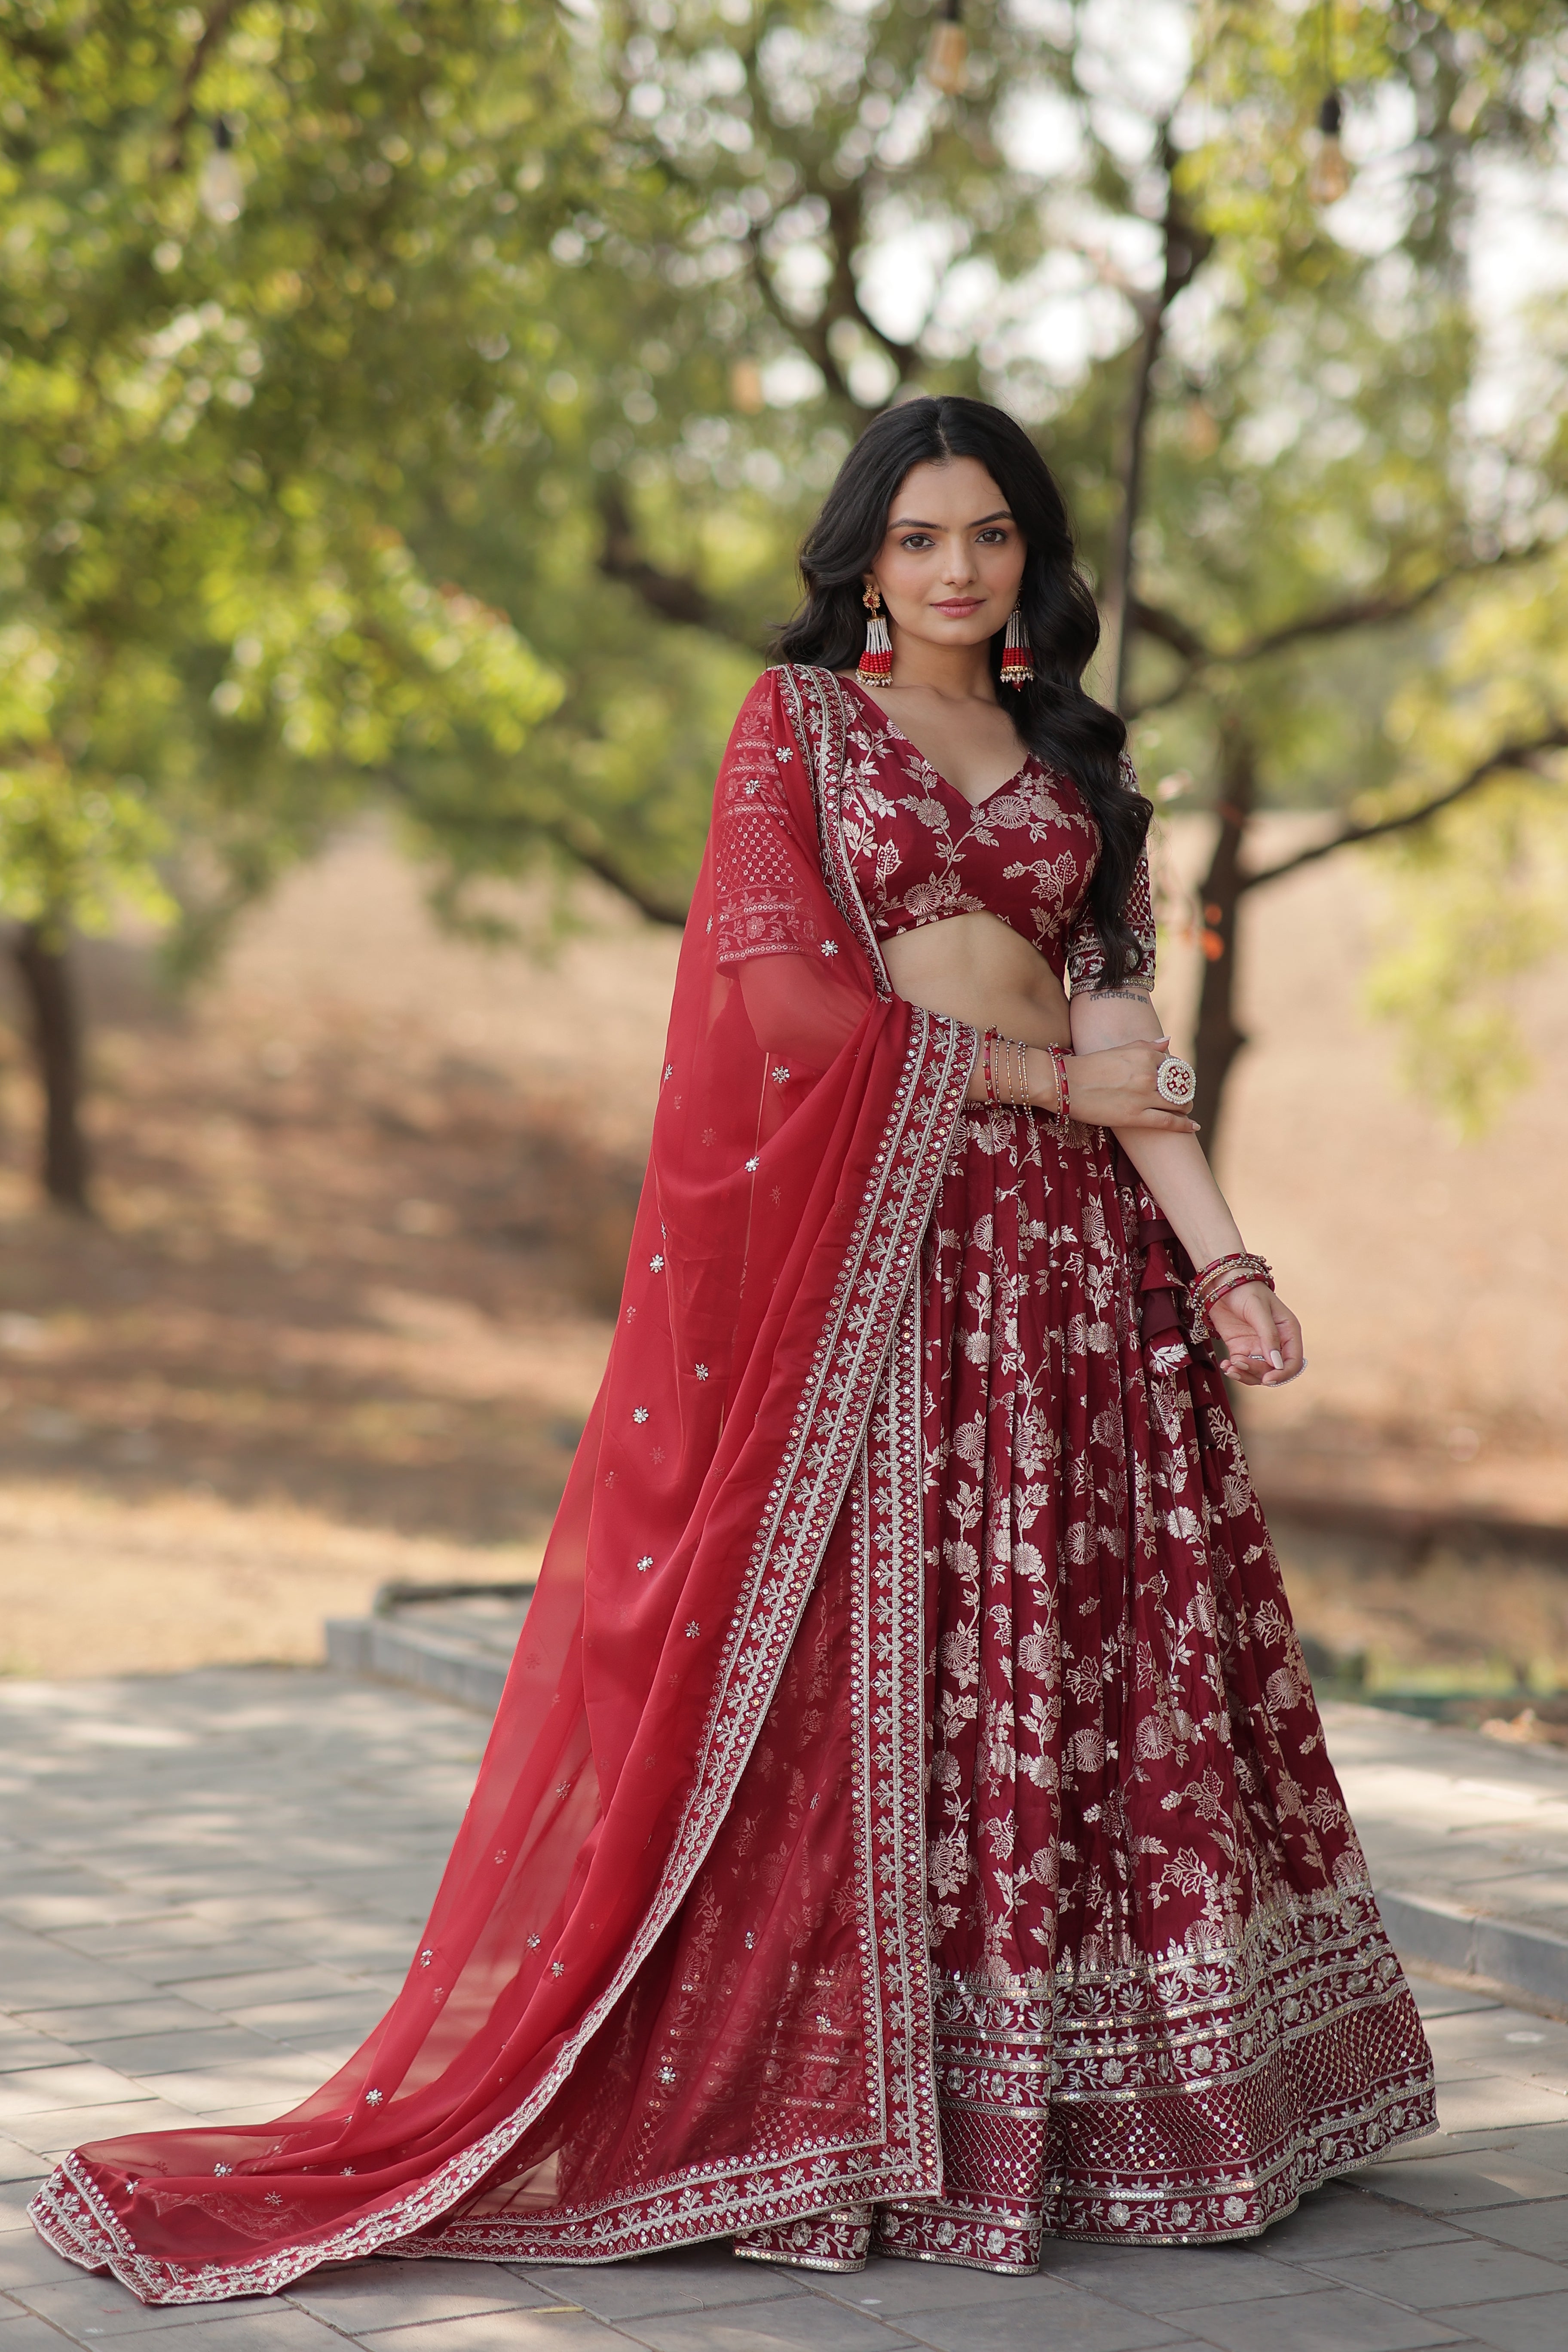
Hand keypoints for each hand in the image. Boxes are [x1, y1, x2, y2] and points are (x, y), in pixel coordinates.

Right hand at [1059, 1037, 1198, 1134]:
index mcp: (1146, 1054)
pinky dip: (1184, 1125)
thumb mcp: (1120, 1049)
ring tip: (1185, 1110)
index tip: (1180, 1082)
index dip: (1180, 1075)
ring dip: (1186, 1107)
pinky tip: (1193, 1126)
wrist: (1065, 1083)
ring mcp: (1144, 1096)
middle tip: (1184, 1098)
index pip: (1176, 1066)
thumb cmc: (1089, 1065)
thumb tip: (1169, 1041)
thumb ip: (1146, 1045)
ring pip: (1178, 1103)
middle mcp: (1149, 1074)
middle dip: (1185, 1092)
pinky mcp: (1136, 1117)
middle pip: (1180, 1085)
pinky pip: (1168, 1121)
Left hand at [1206, 1282, 1305, 1386]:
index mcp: (1288, 1332)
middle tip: (1239, 1364)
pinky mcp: (1241, 1348)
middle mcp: (1276, 1343)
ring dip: (1244, 1374)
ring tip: (1230, 1366)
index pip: (1293, 1361)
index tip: (1267, 1379)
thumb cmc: (1245, 1290)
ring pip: (1258, 1373)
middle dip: (1258, 1373)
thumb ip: (1269, 1336)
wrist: (1222, 1282)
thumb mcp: (1259, 1311)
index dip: (1283, 1374)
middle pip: (1274, 1370)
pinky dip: (1234, 1371)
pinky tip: (1225, 1366)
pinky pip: (1241, 1367)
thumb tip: (1276, 1363)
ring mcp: (1258, 1347)